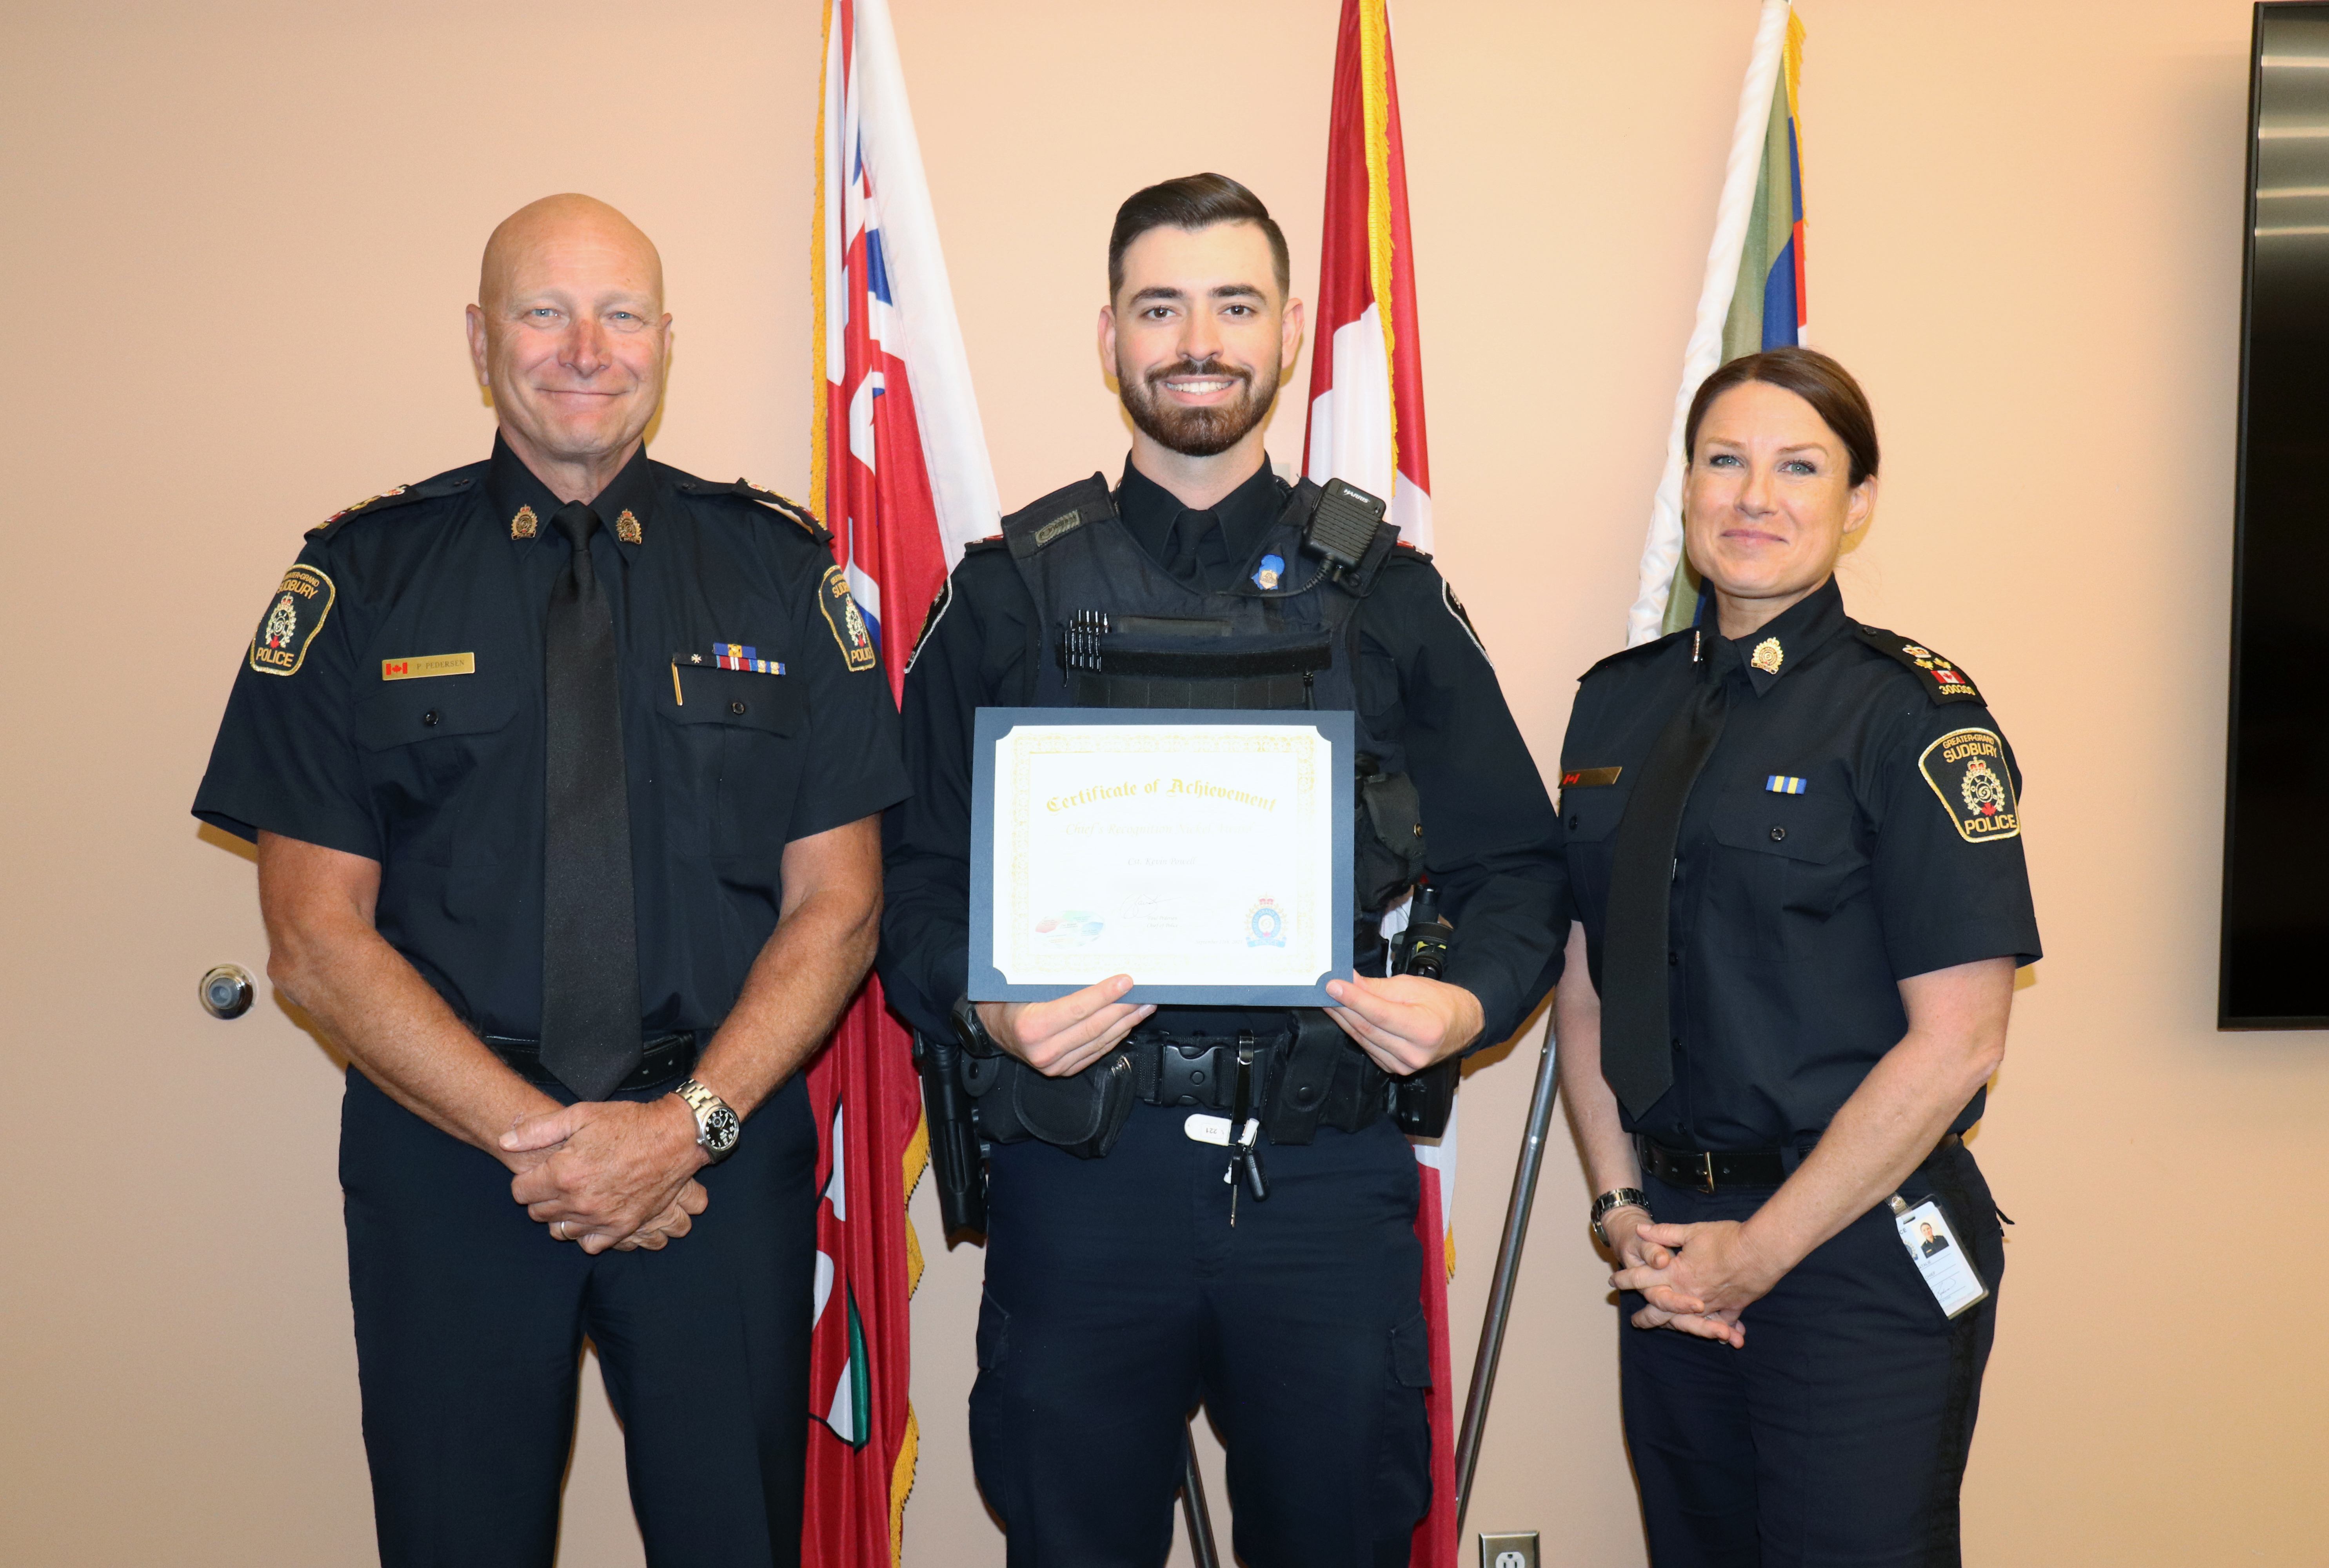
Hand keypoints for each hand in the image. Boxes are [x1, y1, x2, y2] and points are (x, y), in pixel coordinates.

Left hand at [501, 1095, 708, 1254]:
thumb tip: (505, 1141)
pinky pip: (589, 1244)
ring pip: (559, 1230)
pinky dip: (585, 1232)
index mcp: (564, 1173)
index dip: (526, 1179)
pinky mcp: (622, 1227)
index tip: (540, 1170)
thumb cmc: (628, 1123)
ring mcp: (601, 1218)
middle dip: (542, 1196)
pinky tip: (591, 1213)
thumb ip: (538, 1130)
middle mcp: (579, 1201)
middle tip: (559, 1179)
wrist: (674, 1137)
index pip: (520, 1192)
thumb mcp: (580, 1115)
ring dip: (561, 1215)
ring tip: (574, 1195)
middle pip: (537, 1213)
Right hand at [979, 976, 1154, 1077]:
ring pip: (1099, 1041)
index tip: (1126, 981)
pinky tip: (1127, 1022)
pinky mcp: (1062, 1070)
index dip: (1105, 995)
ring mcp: (1054, 1064)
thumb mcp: (1022, 986)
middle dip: (1123, 1008)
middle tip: (1144, 992)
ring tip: (1144, 1005)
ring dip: (1126, 1022)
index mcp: (1031, 1027)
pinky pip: (1096, 1051)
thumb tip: (1096, 968)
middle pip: (1094, 1026)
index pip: (1078, 1009)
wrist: (990, 1028)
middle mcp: (1043, 1051)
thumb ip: (1055, 982)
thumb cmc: (1005, 1001)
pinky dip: (1115, 1035)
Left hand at [1322, 974, 1484, 1074]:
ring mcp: (1404, 1065)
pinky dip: (1354, 1031)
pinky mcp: (1395, 1069)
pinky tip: (1345, 1017)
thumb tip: (1348, 982)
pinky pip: (1368, 1048)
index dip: (1352, 1000)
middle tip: (1322, 990)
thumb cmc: (1441, 1003)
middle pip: (1367, 1028)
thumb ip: (1377, 988)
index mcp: (1424, 1030)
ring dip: (1343, 1019)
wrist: (1462, 1024)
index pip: (1379, 1014)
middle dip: (1341, 1007)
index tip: (1332, 986)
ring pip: (1363, 1039)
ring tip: (1328, 1000)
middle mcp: (1414, 1053)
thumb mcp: (1411, 987)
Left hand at [1610, 1219, 1787, 1347]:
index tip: (1614, 1282)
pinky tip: (1717, 1337)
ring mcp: (1711, 1303)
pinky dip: (1718, 1331)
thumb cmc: (1726, 1237)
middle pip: (1661, 1310)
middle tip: (1636, 1321)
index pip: (1644, 1278)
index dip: (1627, 1279)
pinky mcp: (1732, 1307)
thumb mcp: (1692, 1231)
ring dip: (1676, 1326)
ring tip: (1668, 1330)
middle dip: (1646, 1317)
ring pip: (1688, 1321)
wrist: (1761, 1250)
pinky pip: (1721, 1324)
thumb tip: (1640, 1229)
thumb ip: (1664, 1233)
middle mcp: (1690, 1293)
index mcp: (1677, 1273)